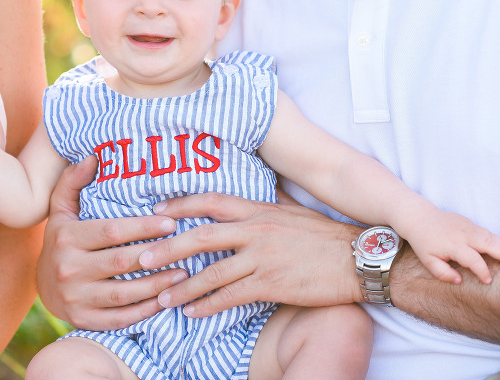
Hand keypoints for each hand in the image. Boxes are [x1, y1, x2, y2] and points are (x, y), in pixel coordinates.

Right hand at [36, 156, 186, 330]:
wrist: (42, 286)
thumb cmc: (62, 240)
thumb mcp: (61, 208)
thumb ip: (74, 181)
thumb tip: (93, 156)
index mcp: (67, 238)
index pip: (111, 231)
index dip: (143, 228)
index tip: (171, 223)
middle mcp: (68, 269)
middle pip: (121, 262)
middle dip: (158, 255)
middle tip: (187, 249)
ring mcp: (75, 298)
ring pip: (124, 293)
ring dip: (158, 285)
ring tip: (184, 275)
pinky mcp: (83, 321)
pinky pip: (119, 318)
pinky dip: (145, 312)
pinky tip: (166, 300)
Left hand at [138, 191, 362, 317]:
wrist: (358, 259)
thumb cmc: (325, 236)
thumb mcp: (293, 210)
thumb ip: (268, 201)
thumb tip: (255, 187)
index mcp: (259, 210)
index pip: (212, 202)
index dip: (181, 205)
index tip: (156, 210)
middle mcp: (257, 231)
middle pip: (202, 237)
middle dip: (168, 248)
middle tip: (141, 257)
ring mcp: (263, 258)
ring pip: (212, 272)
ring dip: (183, 286)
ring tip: (161, 297)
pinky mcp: (272, 285)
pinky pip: (232, 297)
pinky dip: (208, 305)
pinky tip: (192, 313)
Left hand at [400, 209, 499, 284]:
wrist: (418, 218)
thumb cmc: (423, 242)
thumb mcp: (427, 260)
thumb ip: (442, 273)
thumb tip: (459, 280)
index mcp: (452, 245)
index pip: (472, 259)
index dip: (482, 271)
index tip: (488, 280)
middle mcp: (462, 234)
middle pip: (486, 243)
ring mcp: (466, 226)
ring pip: (489, 235)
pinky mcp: (468, 221)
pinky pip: (486, 231)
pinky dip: (497, 238)